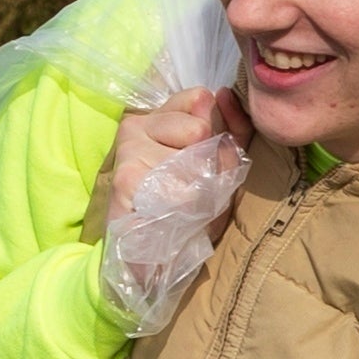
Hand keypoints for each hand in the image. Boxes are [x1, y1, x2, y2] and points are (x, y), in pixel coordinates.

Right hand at [95, 86, 241, 326]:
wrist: (152, 263)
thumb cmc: (189, 211)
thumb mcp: (222, 166)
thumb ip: (233, 130)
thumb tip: (224, 95)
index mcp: (158, 117)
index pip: (199, 98)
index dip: (216, 133)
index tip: (205, 160)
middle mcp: (136, 126)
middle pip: (200, 128)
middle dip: (210, 165)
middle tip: (194, 189)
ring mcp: (128, 152)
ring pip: (193, 158)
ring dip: (201, 191)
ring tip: (182, 206)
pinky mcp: (125, 181)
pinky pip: (182, 189)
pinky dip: (190, 211)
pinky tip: (172, 219)